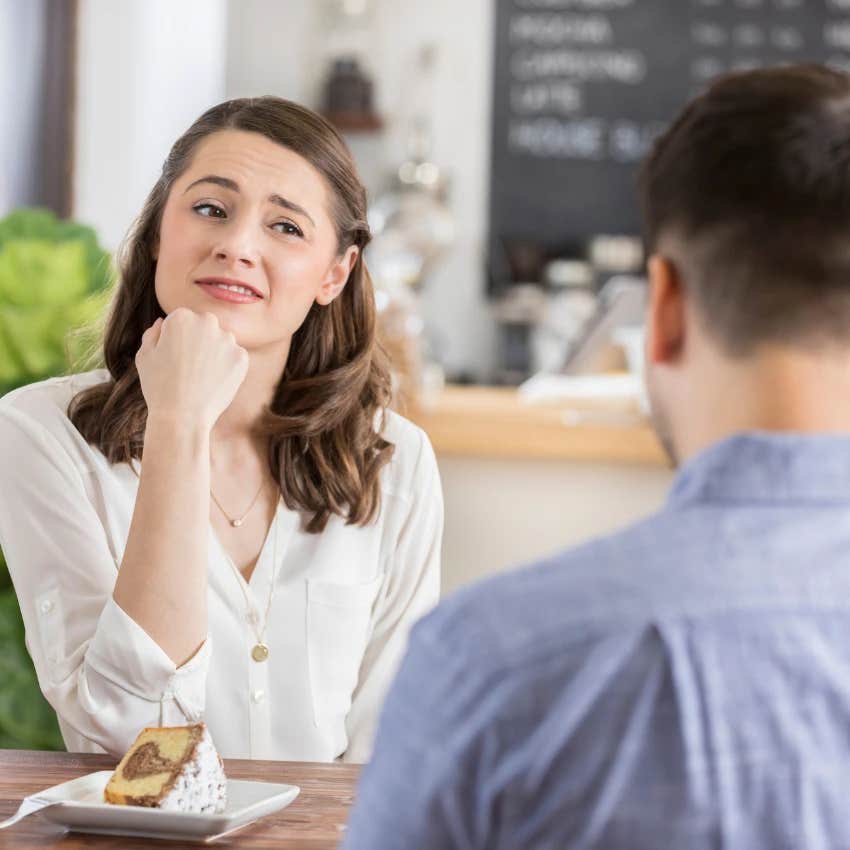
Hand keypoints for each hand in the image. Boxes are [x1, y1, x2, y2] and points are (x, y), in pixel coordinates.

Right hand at [135, 309, 248, 428]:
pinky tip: (214, 382)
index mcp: (181, 317)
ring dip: (215, 354)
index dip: (177, 341)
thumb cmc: (158, 387)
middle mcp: (207, 322)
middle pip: (205, 326)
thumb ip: (153, 334)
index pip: (183, 320)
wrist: (182, 416)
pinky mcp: (241, 357)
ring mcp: (227, 339)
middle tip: (189, 368)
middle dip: (199, 342)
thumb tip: (164, 322)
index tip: (173, 359)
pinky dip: (227, 368)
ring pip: (222, 341)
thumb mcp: (145, 356)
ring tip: (201, 377)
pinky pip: (234, 357)